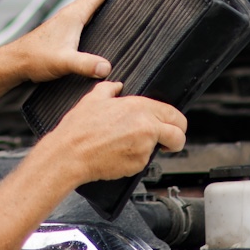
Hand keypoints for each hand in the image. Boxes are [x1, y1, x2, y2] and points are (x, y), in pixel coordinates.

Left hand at [0, 0, 118, 86]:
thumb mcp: (64, 62)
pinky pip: (83, 18)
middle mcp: (69, 15)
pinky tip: (99, 27)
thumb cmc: (35, 58)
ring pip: (88, 7)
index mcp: (73, 15)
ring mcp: (65, 22)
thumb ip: (85, 64)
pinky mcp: (62, 32)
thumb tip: (107, 68)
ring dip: (103, 4)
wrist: (15, 62)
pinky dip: (95, 16)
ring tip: (120, 6)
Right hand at [34, 80, 187, 185]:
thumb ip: (109, 89)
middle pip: (179, 134)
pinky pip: (145, 162)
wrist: (70, 154)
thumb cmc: (78, 129)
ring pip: (160, 149)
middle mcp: (146, 125)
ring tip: (130, 147)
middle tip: (168, 142)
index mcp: (138, 106)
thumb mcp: (92, 100)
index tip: (172, 127)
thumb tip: (117, 86)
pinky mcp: (139, 163)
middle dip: (177, 139)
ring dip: (152, 149)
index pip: (174, 114)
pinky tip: (119, 154)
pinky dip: (136, 160)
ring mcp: (144, 146)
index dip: (176, 122)